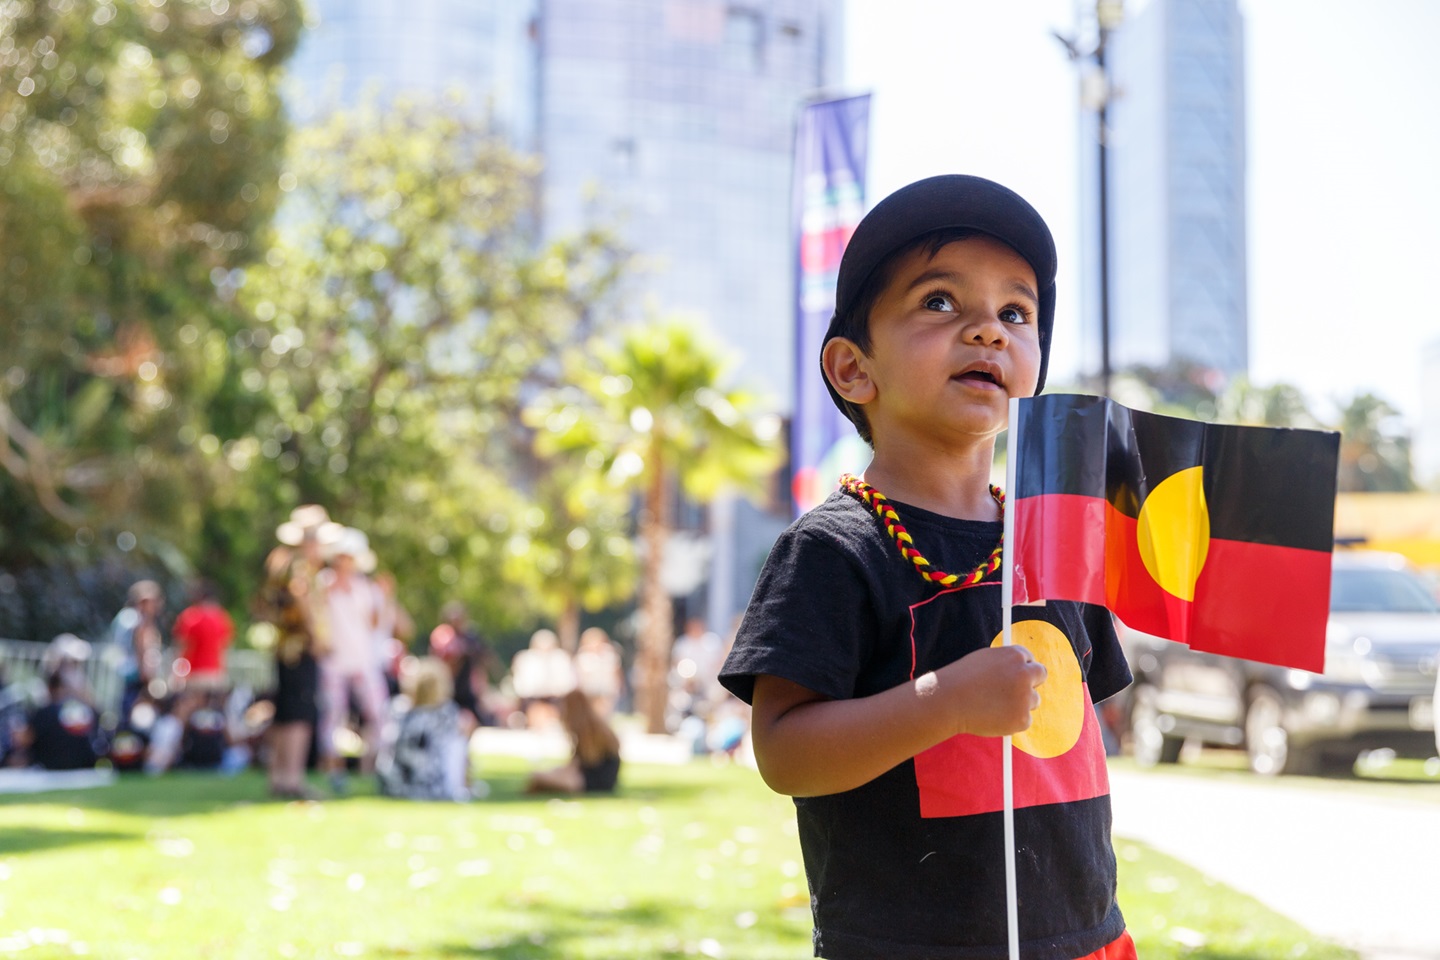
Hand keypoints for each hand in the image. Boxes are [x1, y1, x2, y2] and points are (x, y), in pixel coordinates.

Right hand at [931, 645, 1046, 737]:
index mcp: (1015, 655)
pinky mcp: (1023, 719)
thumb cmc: (960, 680)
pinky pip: (1024, 720)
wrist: (948, 702)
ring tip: (993, 705)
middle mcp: (1024, 673)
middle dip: (1031, 683)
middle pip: (1041, 675)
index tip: (1016, 677)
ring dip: (1020, 703)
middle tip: (1016, 692)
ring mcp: (1025, 697)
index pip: (1030, 660)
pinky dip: (1012, 721)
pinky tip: (993, 717)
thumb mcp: (984, 660)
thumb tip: (1019, 669)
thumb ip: (1005, 664)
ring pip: (1033, 700)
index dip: (1022, 669)